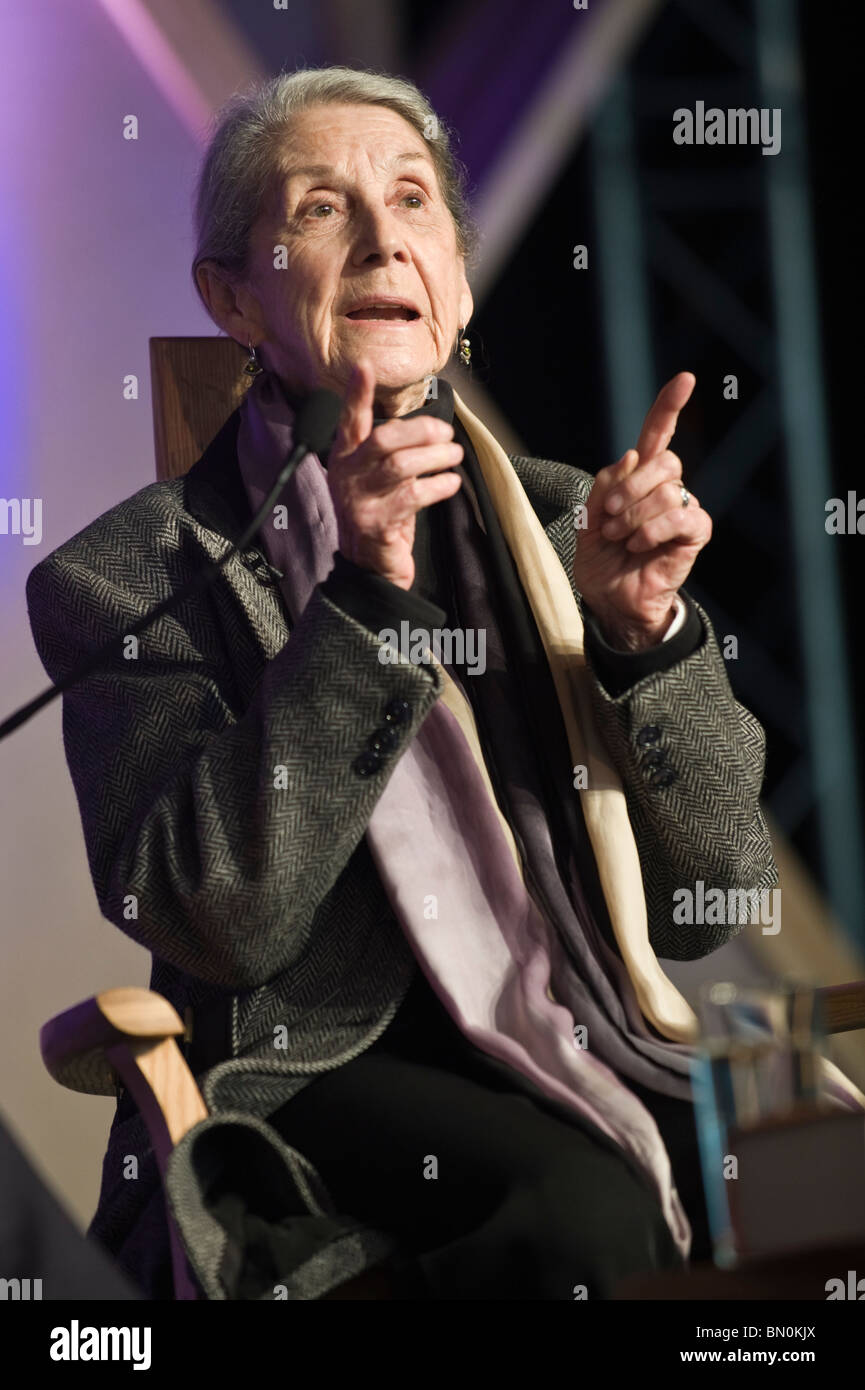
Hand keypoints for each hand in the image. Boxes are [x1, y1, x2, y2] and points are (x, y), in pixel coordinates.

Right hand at [326, 359, 463, 589]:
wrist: (369, 570)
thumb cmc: (379, 519)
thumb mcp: (377, 482)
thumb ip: (389, 455)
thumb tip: (427, 428)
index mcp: (344, 460)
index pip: (349, 421)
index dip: (356, 394)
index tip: (364, 366)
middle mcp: (347, 477)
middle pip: (383, 440)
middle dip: (420, 431)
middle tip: (446, 433)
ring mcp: (359, 502)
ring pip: (400, 466)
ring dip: (435, 457)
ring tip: (455, 456)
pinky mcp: (376, 524)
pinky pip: (413, 497)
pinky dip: (438, 486)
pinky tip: (451, 482)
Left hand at [573, 372, 711, 649]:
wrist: (611, 602)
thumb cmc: (601, 562)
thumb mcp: (586, 520)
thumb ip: (604, 486)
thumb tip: (632, 458)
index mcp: (638, 479)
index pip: (658, 435)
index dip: (670, 407)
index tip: (685, 380)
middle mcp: (665, 489)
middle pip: (663, 461)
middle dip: (628, 487)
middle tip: (607, 517)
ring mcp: (682, 511)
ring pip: (669, 491)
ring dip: (634, 516)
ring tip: (619, 539)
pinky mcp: (694, 534)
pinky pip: (682, 517)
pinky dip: (653, 529)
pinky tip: (638, 545)